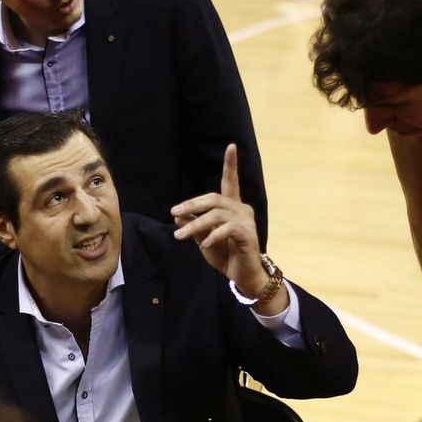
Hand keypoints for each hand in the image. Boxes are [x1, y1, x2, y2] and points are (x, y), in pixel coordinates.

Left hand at [170, 144, 264, 293]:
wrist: (243, 276)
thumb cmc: (225, 255)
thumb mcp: (203, 239)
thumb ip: (193, 225)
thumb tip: (177, 214)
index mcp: (232, 207)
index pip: (230, 181)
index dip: (230, 164)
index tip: (231, 146)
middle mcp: (241, 209)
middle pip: (214, 198)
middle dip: (191, 204)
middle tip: (173, 213)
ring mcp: (246, 221)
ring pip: (216, 215)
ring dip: (195, 224)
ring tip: (179, 236)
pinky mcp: (248, 234)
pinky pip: (227, 229)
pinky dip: (212, 236)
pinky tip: (204, 244)